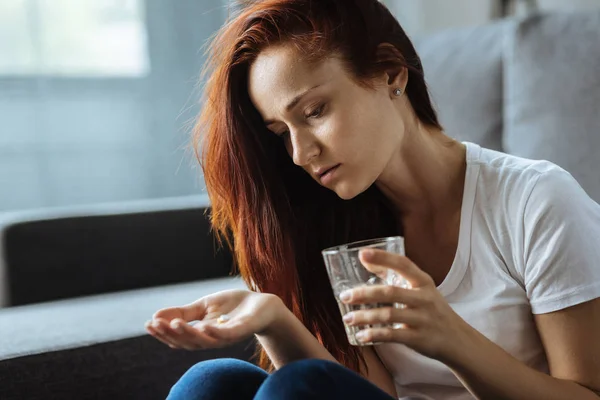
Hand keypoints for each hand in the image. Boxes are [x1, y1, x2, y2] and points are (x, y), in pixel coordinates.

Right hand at [145, 289, 281, 350]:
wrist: (261, 304)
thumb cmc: (232, 306)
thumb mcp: (204, 306)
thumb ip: (184, 311)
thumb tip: (156, 315)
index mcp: (201, 334)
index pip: (178, 338)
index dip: (163, 333)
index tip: (147, 324)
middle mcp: (212, 339)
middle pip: (187, 342)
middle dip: (170, 334)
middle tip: (156, 324)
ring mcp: (226, 337)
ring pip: (204, 341)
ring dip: (188, 333)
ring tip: (174, 323)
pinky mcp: (240, 331)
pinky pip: (226, 335)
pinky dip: (214, 332)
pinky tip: (203, 325)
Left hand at [339, 249, 473, 362]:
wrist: (458, 339)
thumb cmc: (433, 310)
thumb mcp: (422, 290)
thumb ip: (397, 276)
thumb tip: (366, 260)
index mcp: (423, 281)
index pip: (403, 264)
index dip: (383, 258)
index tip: (363, 254)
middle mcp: (424, 298)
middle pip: (390, 293)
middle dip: (364, 294)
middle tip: (344, 296)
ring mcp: (423, 319)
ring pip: (388, 315)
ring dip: (364, 317)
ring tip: (347, 318)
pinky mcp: (419, 338)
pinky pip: (392, 336)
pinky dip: (374, 335)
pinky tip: (361, 336)